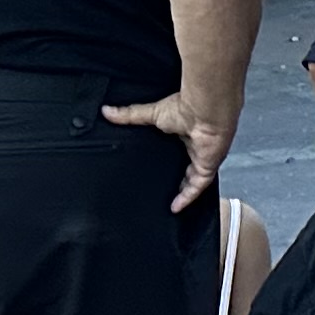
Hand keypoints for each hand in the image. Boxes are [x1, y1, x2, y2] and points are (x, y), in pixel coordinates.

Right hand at [101, 93, 235, 213]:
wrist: (204, 111)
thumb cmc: (184, 108)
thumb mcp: (151, 113)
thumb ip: (129, 115)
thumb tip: (107, 111)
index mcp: (185, 133)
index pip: (177, 150)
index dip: (169, 160)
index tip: (157, 169)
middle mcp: (196, 147)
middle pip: (187, 167)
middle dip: (178, 179)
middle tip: (163, 189)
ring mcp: (203, 158)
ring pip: (195, 180)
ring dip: (184, 190)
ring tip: (170, 203)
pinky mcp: (207, 167)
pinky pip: (198, 187)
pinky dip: (188, 197)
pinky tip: (176, 207)